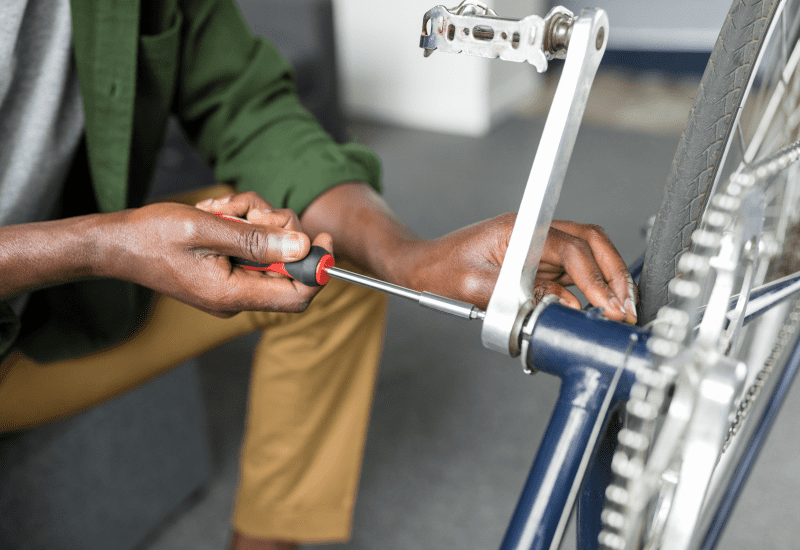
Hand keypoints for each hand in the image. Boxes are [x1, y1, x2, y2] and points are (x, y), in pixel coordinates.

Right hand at [99, 196, 332, 316]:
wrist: (116, 243)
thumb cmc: (152, 236)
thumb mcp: (207, 229)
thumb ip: (256, 240)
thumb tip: (302, 248)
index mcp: (232, 295)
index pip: (297, 295)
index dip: (318, 268)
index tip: (323, 237)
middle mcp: (236, 296)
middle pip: (287, 266)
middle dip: (278, 230)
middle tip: (250, 211)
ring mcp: (232, 285)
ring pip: (271, 249)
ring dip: (255, 220)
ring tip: (223, 210)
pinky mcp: (227, 271)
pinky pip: (252, 246)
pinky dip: (242, 224)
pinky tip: (218, 214)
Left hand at [398, 214, 637, 323]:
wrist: (422, 267)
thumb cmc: (441, 269)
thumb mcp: (474, 286)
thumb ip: (518, 297)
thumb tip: (560, 308)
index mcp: (520, 229)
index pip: (571, 247)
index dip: (594, 276)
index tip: (607, 303)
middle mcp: (534, 233)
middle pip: (591, 242)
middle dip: (613, 273)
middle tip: (624, 306)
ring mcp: (538, 247)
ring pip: (588, 256)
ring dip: (606, 282)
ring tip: (617, 311)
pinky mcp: (537, 263)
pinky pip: (572, 274)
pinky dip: (589, 290)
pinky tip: (596, 310)